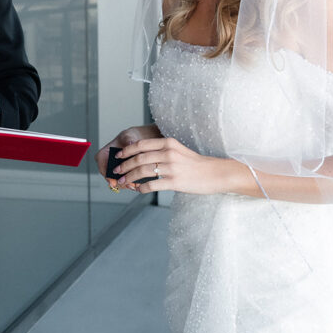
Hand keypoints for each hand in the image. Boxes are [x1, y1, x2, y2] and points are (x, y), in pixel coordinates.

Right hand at [95, 126, 159, 181]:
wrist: (137, 140)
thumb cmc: (129, 137)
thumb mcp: (128, 136)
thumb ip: (128, 140)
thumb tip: (130, 143)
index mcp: (103, 154)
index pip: (102, 167)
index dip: (107, 176)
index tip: (114, 181)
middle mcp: (107, 163)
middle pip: (110, 177)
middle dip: (120, 183)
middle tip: (128, 185)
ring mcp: (114, 170)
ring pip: (118, 181)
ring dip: (126, 184)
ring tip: (135, 185)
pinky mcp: (122, 173)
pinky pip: (125, 181)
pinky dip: (131, 183)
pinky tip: (137, 184)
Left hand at [116, 136, 231, 194]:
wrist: (216, 173)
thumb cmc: (196, 163)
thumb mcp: (178, 150)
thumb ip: (162, 151)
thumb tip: (141, 157)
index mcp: (168, 143)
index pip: (141, 144)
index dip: (127, 150)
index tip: (119, 156)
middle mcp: (169, 153)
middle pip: (139, 158)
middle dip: (124, 165)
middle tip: (116, 171)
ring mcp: (172, 168)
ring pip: (142, 171)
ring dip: (129, 177)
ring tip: (123, 182)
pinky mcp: (175, 182)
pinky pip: (152, 185)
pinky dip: (141, 188)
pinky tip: (138, 190)